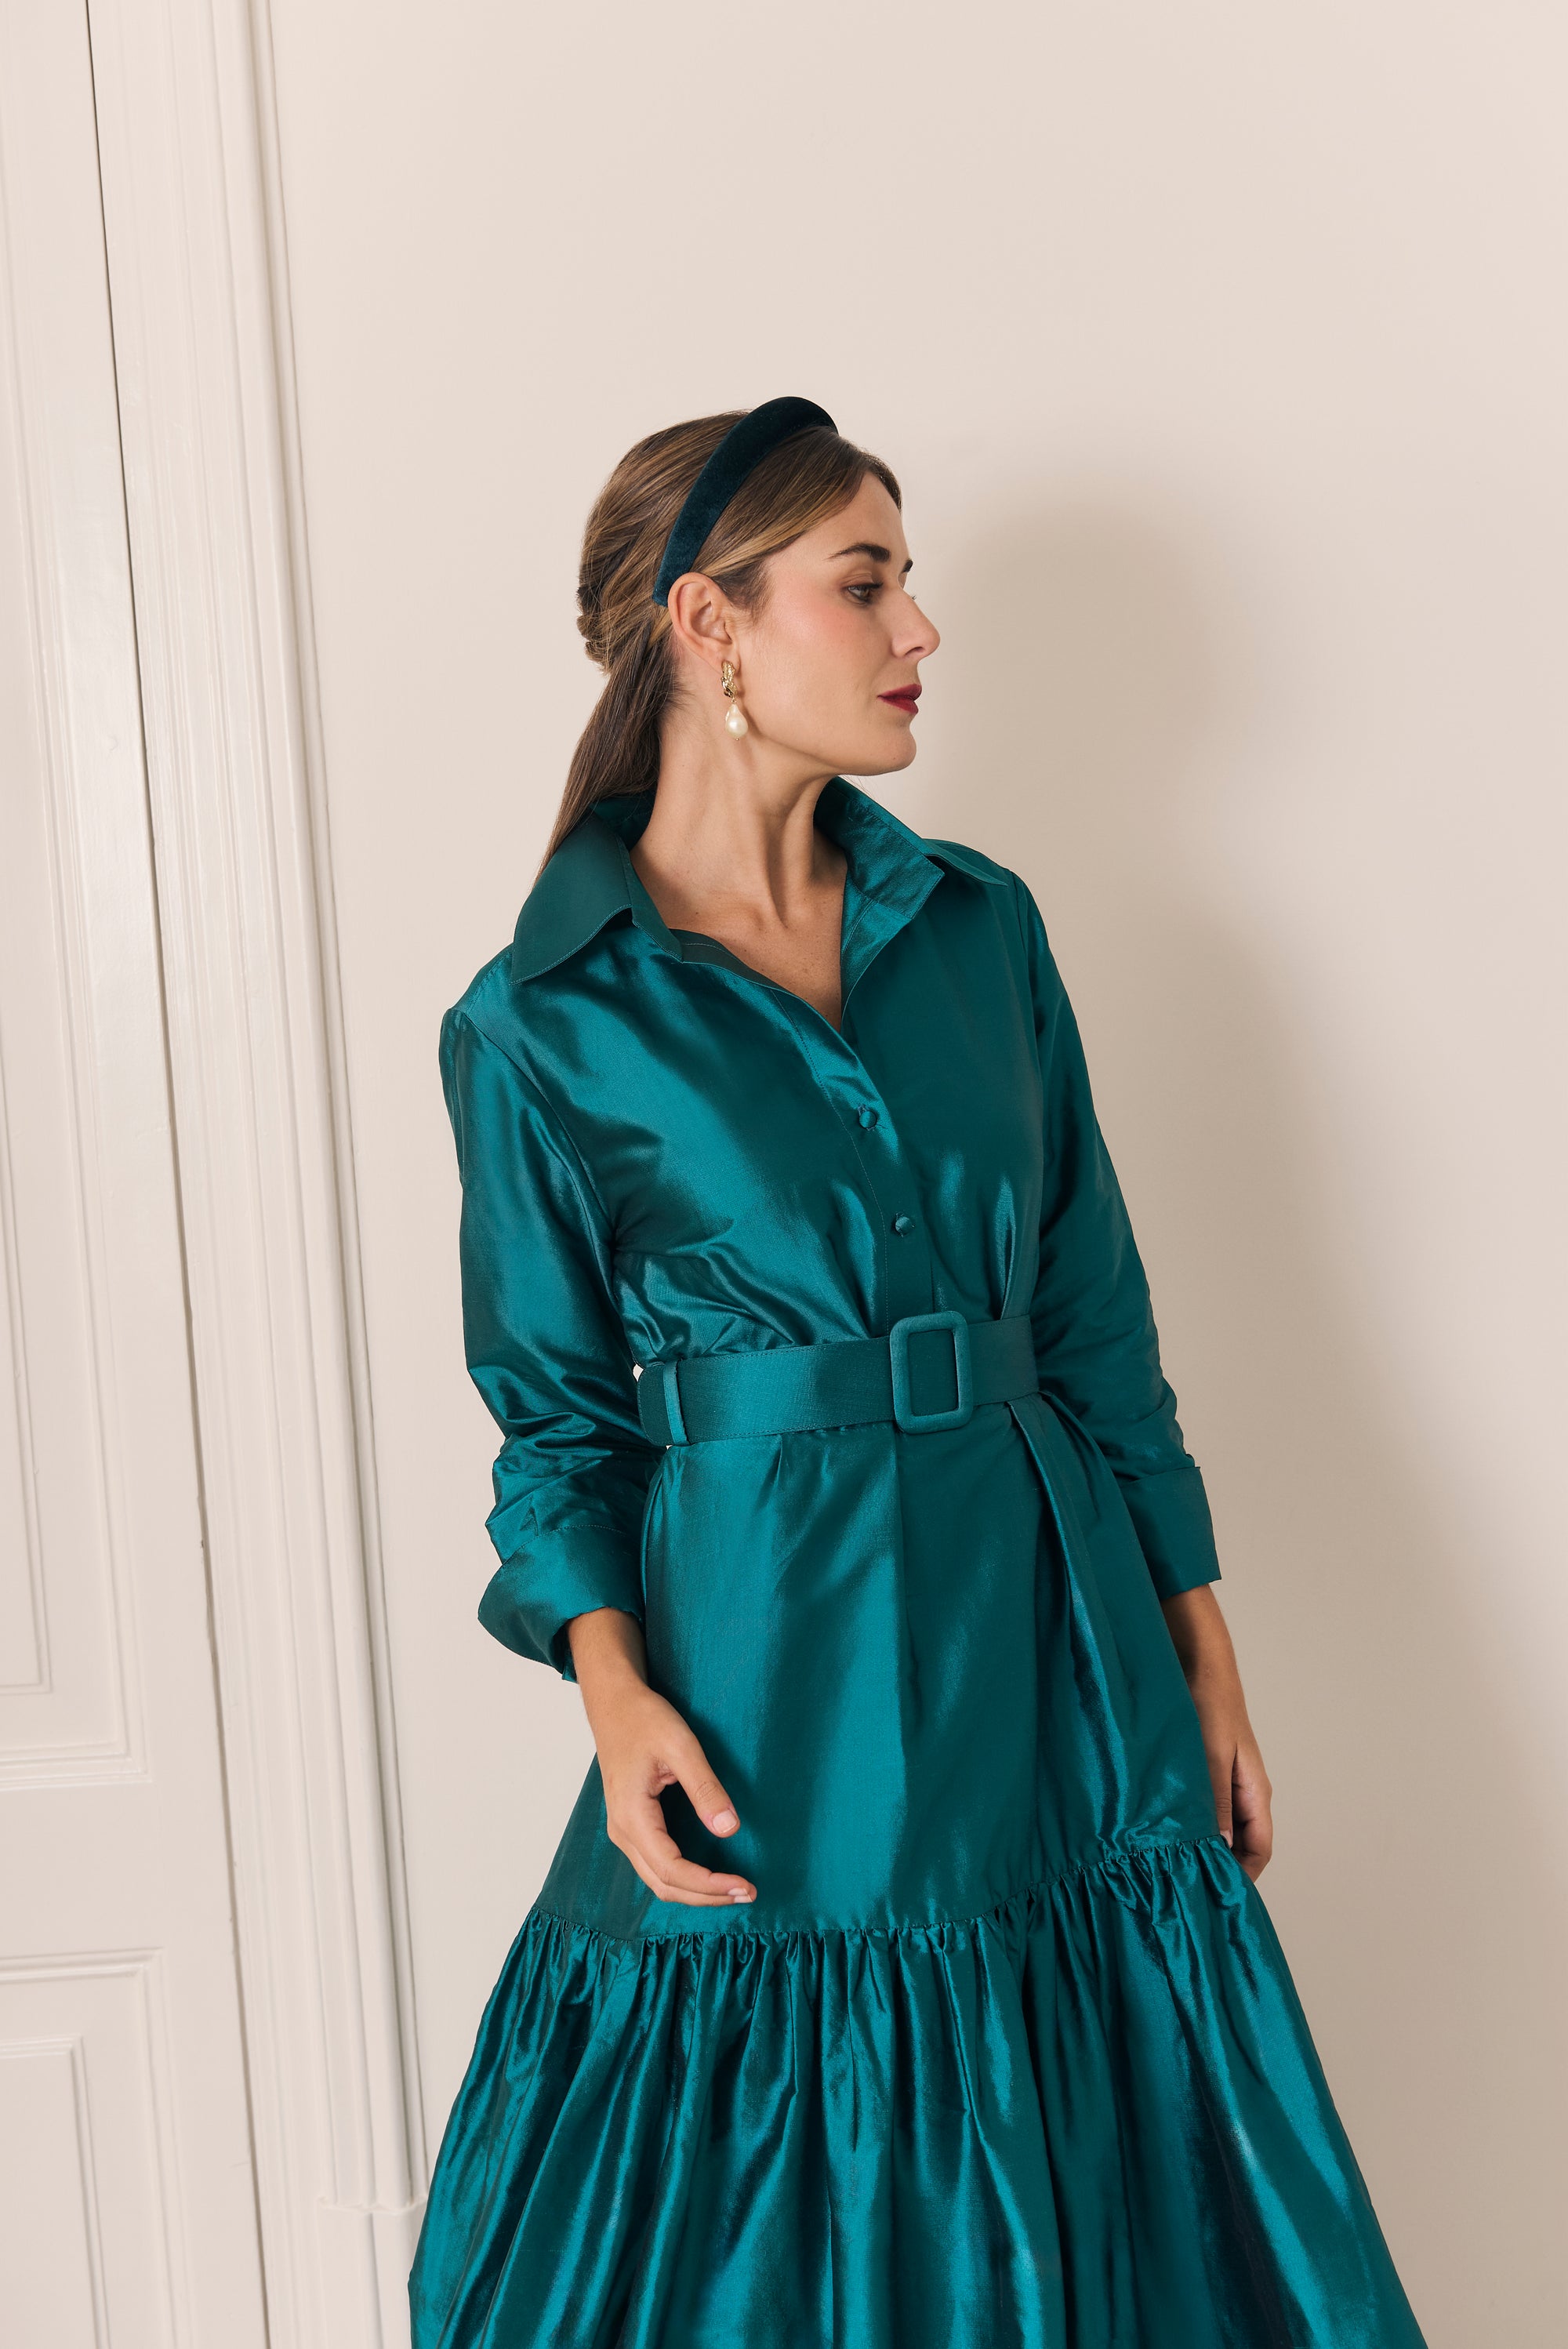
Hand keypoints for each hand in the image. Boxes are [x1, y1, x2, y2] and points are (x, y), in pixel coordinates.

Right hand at [567, 1607, 756, 1906]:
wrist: (614, 1703)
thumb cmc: (644, 1719)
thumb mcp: (681, 1746)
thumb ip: (705, 1789)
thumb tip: (730, 1830)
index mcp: (632, 1816)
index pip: (672, 1869)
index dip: (709, 1884)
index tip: (744, 1885)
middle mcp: (622, 1832)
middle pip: (664, 1884)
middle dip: (707, 1895)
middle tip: (749, 1893)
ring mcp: (623, 1830)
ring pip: (658, 1880)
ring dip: (696, 1891)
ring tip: (734, 1889)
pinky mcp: (631, 1825)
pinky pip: (656, 1865)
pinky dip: (683, 1878)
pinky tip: (709, 1874)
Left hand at [1159, 1585, 1273, 1881]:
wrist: (1195, 1659)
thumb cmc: (1209, 1703)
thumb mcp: (1210, 1756)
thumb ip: (1214, 1803)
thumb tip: (1218, 1852)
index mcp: (1255, 1792)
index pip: (1259, 1851)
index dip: (1242, 1878)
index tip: (1214, 1899)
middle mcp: (1241, 1792)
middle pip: (1238, 1845)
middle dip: (1216, 1868)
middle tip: (1182, 1888)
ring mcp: (1221, 1782)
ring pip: (1215, 1828)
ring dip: (1196, 1846)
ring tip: (1164, 1866)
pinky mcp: (1199, 1771)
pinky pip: (1197, 1808)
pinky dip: (1183, 1823)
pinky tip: (1155, 1831)